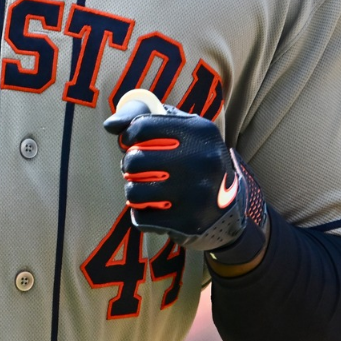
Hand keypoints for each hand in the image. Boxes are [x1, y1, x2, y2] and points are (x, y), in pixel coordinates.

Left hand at [104, 93, 265, 260]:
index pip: (142, 126)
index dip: (128, 136)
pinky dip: (142, 214)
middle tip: (138, 169)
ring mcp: (196, 193)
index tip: (130, 143)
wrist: (230, 208)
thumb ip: (146, 118)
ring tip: (144, 188)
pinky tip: (154, 208)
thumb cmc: (197, 160)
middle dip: (129, 165)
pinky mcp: (188, 222)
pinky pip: (141, 218)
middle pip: (135, 159)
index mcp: (200, 132)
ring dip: (133, 190)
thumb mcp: (184, 130)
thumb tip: (110, 125)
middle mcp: (201, 160)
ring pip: (134, 190)